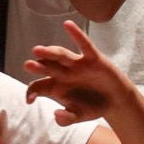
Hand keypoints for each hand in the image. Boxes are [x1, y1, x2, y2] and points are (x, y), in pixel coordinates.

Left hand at [24, 22, 139, 125]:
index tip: (30, 100)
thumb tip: (56, 113)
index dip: (32, 91)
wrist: (115, 100)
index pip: (38, 86)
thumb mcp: (81, 116)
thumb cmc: (94, 106)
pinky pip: (84, 45)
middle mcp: (63, 73)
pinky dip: (76, 34)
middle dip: (38, 66)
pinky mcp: (92, 58)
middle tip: (28, 65)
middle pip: (46, 67)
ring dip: (50, 52)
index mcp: (55, 87)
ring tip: (38, 50)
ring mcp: (77, 64)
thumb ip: (68, 118)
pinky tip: (67, 24)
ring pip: (61, 55)